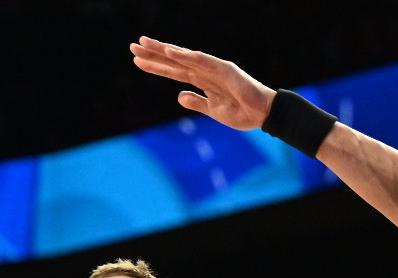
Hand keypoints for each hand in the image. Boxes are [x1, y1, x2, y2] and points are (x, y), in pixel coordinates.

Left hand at [130, 36, 275, 131]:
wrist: (264, 115)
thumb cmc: (243, 113)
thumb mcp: (213, 111)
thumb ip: (197, 103)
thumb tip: (178, 96)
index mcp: (202, 81)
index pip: (174, 71)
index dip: (156, 66)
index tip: (137, 61)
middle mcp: (205, 71)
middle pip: (175, 61)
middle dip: (154, 54)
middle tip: (133, 46)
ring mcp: (214, 69)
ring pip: (184, 57)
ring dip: (164, 50)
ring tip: (144, 43)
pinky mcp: (224, 69)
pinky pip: (202, 61)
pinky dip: (186, 55)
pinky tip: (170, 51)